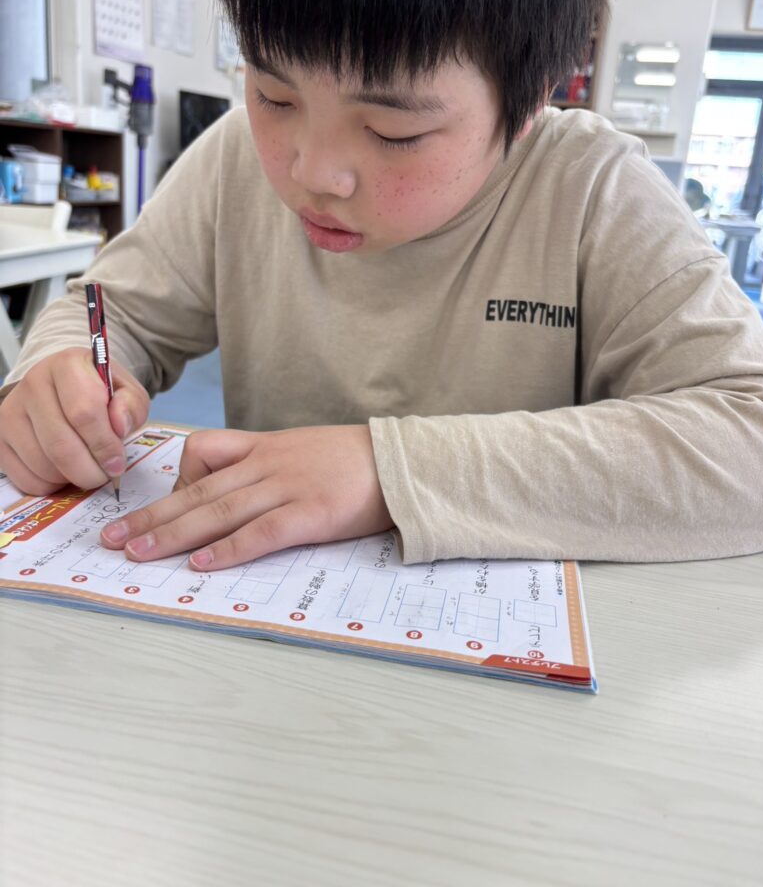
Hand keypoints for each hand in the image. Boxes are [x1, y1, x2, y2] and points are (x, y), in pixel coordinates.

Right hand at [0, 347, 148, 494]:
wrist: (64, 388)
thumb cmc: (99, 392)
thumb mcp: (126, 391)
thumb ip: (131, 405)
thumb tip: (119, 426)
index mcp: (67, 365)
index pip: (83, 412)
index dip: (104, 445)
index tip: (117, 463)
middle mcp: (32, 384)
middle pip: (60, 445)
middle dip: (89, 471)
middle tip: (105, 476)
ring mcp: (10, 412)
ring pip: (43, 466)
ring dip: (72, 479)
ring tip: (87, 470)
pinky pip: (27, 479)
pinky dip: (52, 486)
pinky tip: (65, 472)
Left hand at [99, 425, 392, 570]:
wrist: (402, 461)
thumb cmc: (356, 461)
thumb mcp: (304, 451)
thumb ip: (269, 468)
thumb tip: (239, 497)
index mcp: (265, 447)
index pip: (203, 454)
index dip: (174, 484)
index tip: (154, 510)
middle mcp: (267, 464)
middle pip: (197, 491)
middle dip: (150, 516)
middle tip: (112, 538)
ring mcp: (288, 486)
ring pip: (217, 511)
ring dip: (171, 534)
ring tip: (136, 553)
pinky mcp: (311, 512)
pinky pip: (260, 532)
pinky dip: (227, 549)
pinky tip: (201, 564)